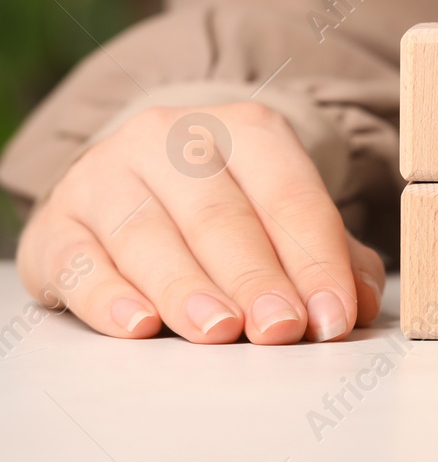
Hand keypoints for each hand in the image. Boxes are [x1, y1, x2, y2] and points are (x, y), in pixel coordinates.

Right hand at [17, 102, 384, 343]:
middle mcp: (172, 140)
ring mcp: (108, 176)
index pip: (288, 195)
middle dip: (255, 276)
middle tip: (281, 327)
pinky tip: (138, 325)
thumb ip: (328, 254)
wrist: (135, 176)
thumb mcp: (280, 212)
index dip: (315, 258)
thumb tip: (357, 302)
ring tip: (219, 330)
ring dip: (187, 288)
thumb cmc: (224, 203)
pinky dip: (108, 297)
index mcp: (244, 130)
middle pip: (219, 214)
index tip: (332, 316)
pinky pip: (79, 260)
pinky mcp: (57, 222)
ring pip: (149, 235)